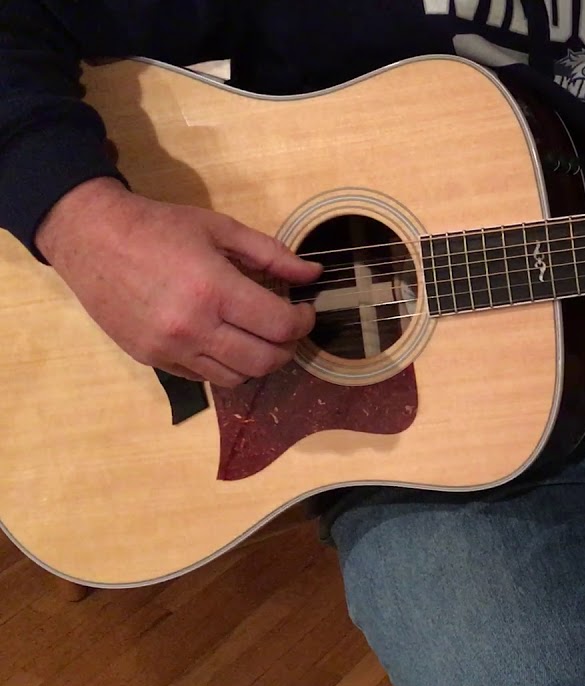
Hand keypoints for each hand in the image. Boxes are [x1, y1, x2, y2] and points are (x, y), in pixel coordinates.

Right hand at [36, 177, 322, 386]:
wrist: (90, 237)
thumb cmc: (158, 227)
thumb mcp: (220, 228)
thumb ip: (271, 254)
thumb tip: (313, 274)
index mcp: (214, 290)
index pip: (279, 326)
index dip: (303, 323)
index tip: (305, 312)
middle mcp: (192, 327)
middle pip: (263, 361)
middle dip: (287, 347)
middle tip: (287, 329)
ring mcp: (169, 348)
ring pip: (235, 378)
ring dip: (257, 362)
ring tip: (259, 338)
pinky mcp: (151, 359)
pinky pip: (202, 377)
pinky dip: (224, 366)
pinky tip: (225, 342)